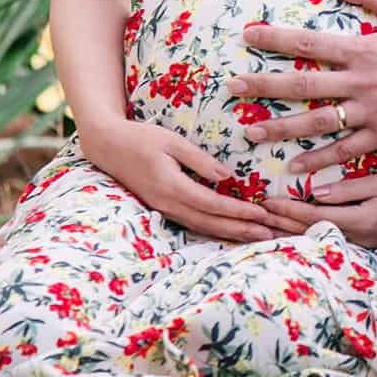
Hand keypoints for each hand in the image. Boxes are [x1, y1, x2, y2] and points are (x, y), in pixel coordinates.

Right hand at [80, 118, 281, 241]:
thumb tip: (225, 175)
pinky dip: (213, 230)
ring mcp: (164, 209)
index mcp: (172, 186)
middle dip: (240, 230)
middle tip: (268, 235)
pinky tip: (229, 232)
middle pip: (210, 223)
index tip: (261, 214)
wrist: (108, 147)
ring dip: (230, 234)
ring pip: (202, 228)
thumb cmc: (141, 139)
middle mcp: (169, 204)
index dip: (238, 211)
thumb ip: (198, 159)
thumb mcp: (171, 141)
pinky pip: (192, 224)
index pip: (212, 204)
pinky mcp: (163, 209)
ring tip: (255, 237)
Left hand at [227, 0, 376, 173]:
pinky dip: (318, 160)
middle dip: (264, 86)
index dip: (276, 39)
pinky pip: (344, 150)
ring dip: (280, 128)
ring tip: (250, 132)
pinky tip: (294, 168)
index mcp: (362, 49)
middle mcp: (360, 82)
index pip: (309, 42)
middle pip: (302, 85)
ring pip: (316, 122)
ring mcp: (370, 111)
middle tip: (232, 88)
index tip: (248, 36)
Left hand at [261, 174, 376, 250]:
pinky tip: (296, 231)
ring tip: (265, 227)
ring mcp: (359, 244)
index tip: (264, 201)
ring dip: (290, 231)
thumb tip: (315, 193)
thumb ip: (346, 190)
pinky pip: (328, 237)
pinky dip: (308, 232)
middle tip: (253, 216)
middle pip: (309, 231)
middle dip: (280, 223)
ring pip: (316, 236)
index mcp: (357, 221)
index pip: (313, 215)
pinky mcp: (364, 243)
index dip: (287, 208)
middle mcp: (354, 238)